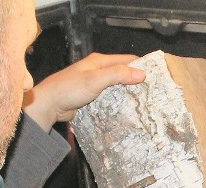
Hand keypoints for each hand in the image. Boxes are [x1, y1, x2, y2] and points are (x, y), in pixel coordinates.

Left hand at [23, 53, 145, 131]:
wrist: (49, 104)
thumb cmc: (69, 88)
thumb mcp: (95, 80)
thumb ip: (118, 75)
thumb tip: (142, 74)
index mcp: (99, 61)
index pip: (126, 60)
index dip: (141, 66)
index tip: (156, 76)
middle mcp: (98, 71)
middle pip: (123, 74)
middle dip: (136, 81)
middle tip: (152, 93)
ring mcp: (95, 85)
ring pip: (117, 87)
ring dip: (128, 93)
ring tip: (144, 103)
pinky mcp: (92, 97)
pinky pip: (109, 98)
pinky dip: (118, 102)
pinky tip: (127, 110)